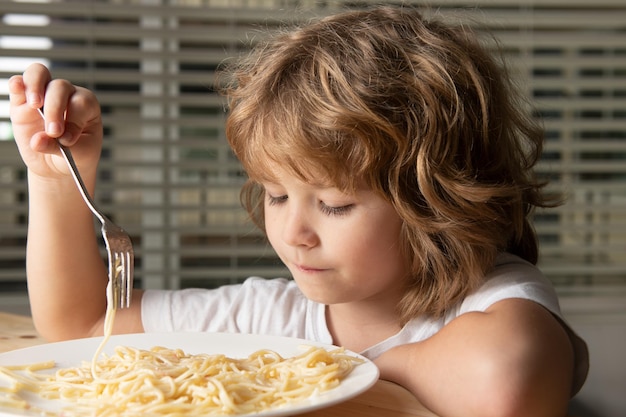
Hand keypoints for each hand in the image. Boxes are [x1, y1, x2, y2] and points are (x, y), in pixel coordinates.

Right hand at [8, 63, 102, 179]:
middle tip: (53, 132)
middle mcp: (67, 95)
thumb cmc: (76, 155)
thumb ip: (58, 147)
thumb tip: (37, 140)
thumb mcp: (76, 155)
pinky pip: (18, 86)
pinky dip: (16, 84)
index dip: (74, 119)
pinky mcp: (22, 103)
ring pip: (40, 74)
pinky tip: (17, 87)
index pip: (81, 102)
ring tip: (35, 105)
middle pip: (61, 87)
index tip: (67, 139)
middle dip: (56, 110)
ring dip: (36, 86)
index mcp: (87, 106)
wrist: (59, 165)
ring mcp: (44, 96)